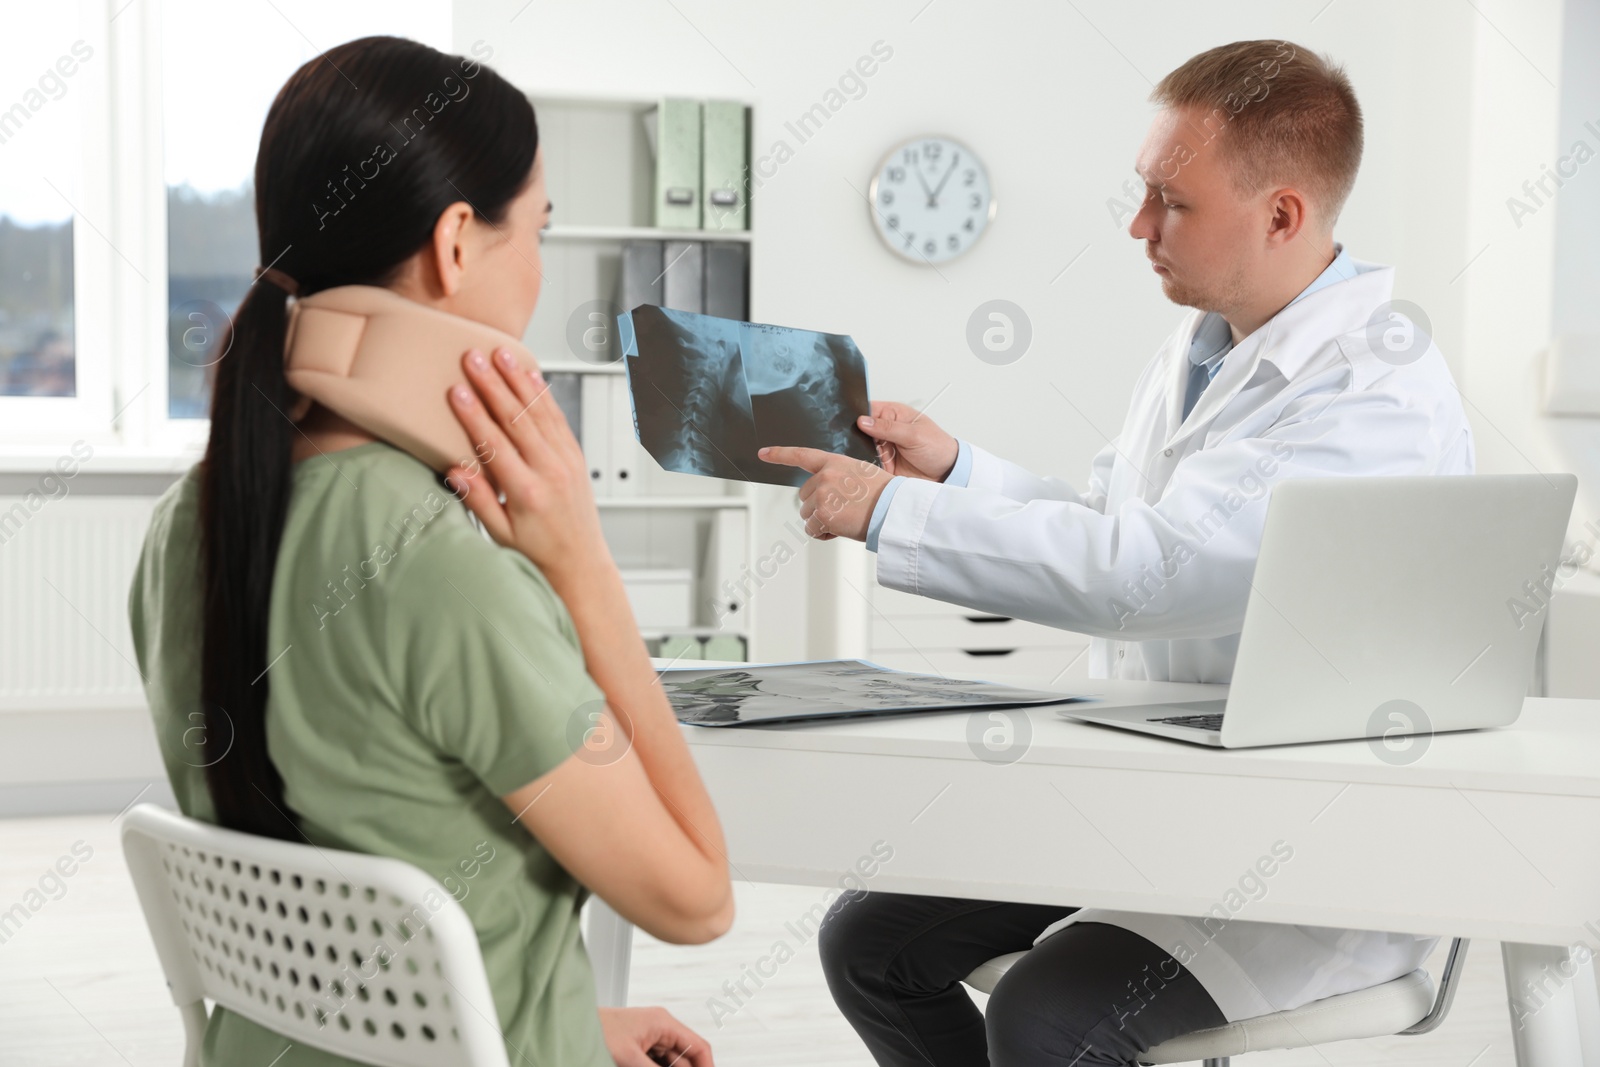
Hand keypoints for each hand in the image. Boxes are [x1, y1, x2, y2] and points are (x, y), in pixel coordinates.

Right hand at [444, 347, 611, 585]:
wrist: (580, 561)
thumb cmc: (537, 551)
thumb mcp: (500, 534)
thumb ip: (479, 500)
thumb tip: (455, 471)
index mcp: (526, 492)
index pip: (495, 445)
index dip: (473, 416)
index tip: (456, 391)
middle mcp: (550, 471)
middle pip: (517, 419)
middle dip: (492, 384)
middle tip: (473, 358)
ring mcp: (566, 460)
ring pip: (539, 411)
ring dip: (518, 380)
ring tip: (500, 353)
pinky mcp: (575, 455)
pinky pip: (557, 417)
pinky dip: (543, 393)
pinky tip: (530, 374)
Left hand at [598, 1006, 713, 1066]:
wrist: (568, 1025)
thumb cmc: (595, 1031)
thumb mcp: (630, 1058)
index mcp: (664, 1022)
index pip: (699, 1046)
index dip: (707, 1066)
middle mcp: (659, 1028)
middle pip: (684, 1059)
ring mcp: (648, 1038)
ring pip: (669, 1064)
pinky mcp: (637, 1048)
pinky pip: (655, 1064)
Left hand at [756, 445, 891, 541]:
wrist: (894, 510)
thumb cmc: (884, 495)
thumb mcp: (861, 474)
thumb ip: (839, 476)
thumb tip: (824, 490)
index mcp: (834, 462)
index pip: (801, 455)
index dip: (779, 454)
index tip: (762, 453)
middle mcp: (824, 476)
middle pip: (804, 496)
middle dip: (818, 506)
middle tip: (843, 510)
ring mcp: (822, 495)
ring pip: (807, 515)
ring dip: (821, 521)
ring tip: (846, 519)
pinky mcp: (822, 515)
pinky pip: (812, 530)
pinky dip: (823, 534)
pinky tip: (841, 529)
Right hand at [856, 401, 958, 482]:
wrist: (947, 473)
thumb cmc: (938, 448)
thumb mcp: (913, 435)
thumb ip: (887, 428)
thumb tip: (863, 421)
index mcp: (894, 414)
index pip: (868, 410)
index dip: (857, 415)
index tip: (850, 424)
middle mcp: (886, 430)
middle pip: (861, 430)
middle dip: (856, 437)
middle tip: (859, 443)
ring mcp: (883, 447)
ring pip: (861, 448)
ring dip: (861, 452)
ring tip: (866, 457)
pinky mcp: (883, 464)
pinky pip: (868, 463)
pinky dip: (865, 466)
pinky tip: (868, 467)